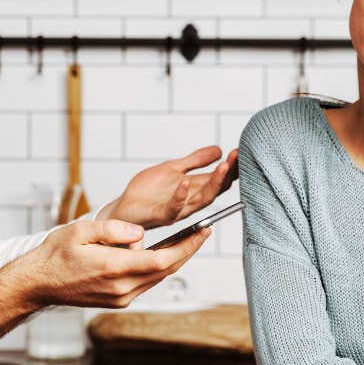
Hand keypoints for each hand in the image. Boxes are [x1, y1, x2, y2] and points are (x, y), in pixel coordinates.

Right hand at [8, 218, 210, 309]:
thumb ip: (114, 229)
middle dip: (187, 250)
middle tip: (202, 232)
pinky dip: (157, 268)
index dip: (187, 245)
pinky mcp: (119, 301)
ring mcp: (121, 298)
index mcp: (114, 268)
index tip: (202, 231)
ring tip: (185, 239)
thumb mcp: (82, 230)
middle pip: (166, 269)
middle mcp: (122, 288)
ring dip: (173, 259)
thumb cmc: (56, 255)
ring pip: (158, 277)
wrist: (39, 283)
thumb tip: (140, 232)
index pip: (163, 258)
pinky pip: (146, 283)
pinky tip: (159, 253)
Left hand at [97, 146, 238, 230]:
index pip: (218, 179)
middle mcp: (189, 201)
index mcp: (194, 189)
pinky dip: (180, 195)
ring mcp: (177, 209)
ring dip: (213, 183)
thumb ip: (195, 160)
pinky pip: (173, 208)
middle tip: (236, 157)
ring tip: (222, 167)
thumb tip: (219, 149)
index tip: (239, 152)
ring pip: (201, 200)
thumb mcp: (173, 168)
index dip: (230, 167)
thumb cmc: (147, 192)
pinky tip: (186, 182)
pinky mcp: (160, 215)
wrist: (124, 208)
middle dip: (227, 173)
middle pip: (216, 189)